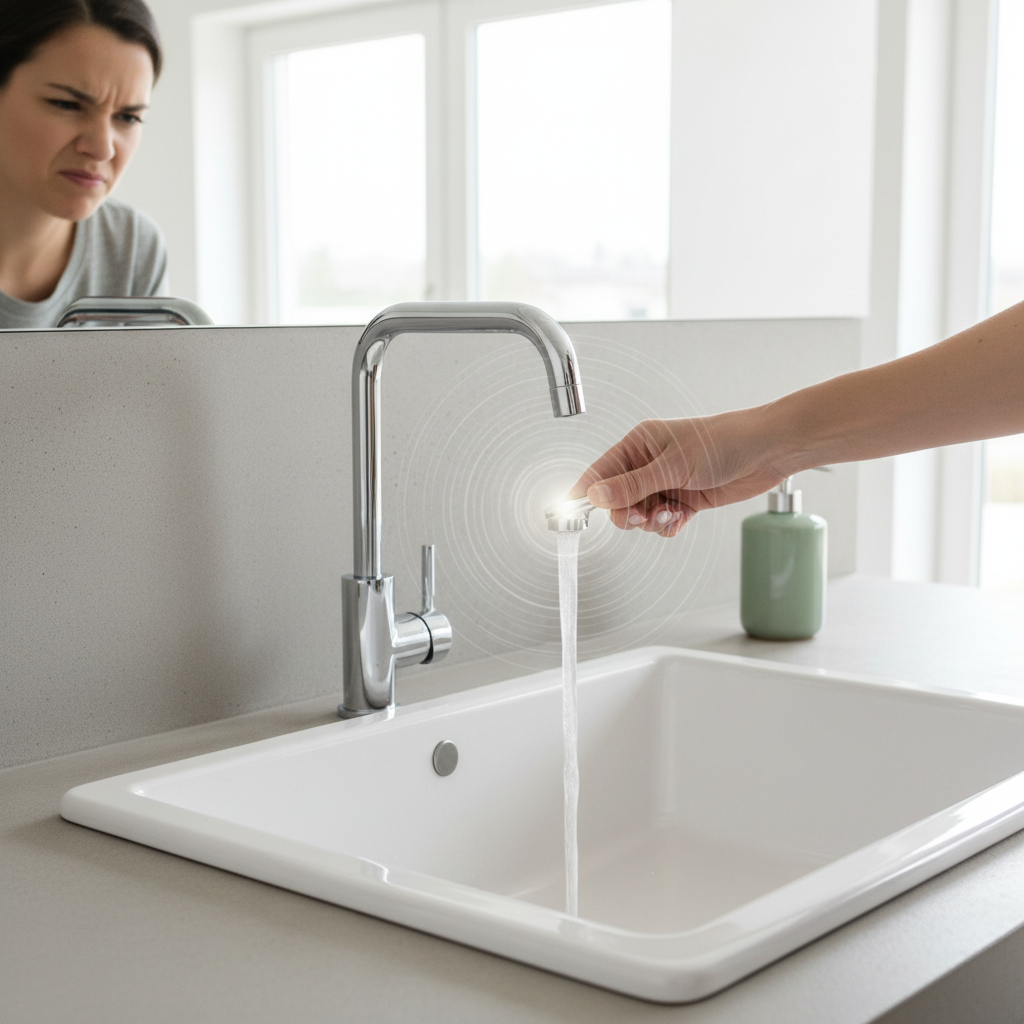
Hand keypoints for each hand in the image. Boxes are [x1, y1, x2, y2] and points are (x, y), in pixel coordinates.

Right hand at [567, 412, 786, 537]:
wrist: (767, 452)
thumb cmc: (724, 443)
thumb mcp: (672, 466)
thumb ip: (631, 485)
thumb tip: (595, 496)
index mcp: (639, 444)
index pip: (600, 472)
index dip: (586, 494)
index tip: (570, 514)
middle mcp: (648, 463)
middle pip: (617, 501)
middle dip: (628, 514)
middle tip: (642, 516)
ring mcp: (666, 482)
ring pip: (640, 514)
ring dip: (651, 522)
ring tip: (670, 514)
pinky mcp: (684, 499)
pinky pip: (662, 521)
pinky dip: (668, 525)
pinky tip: (680, 519)